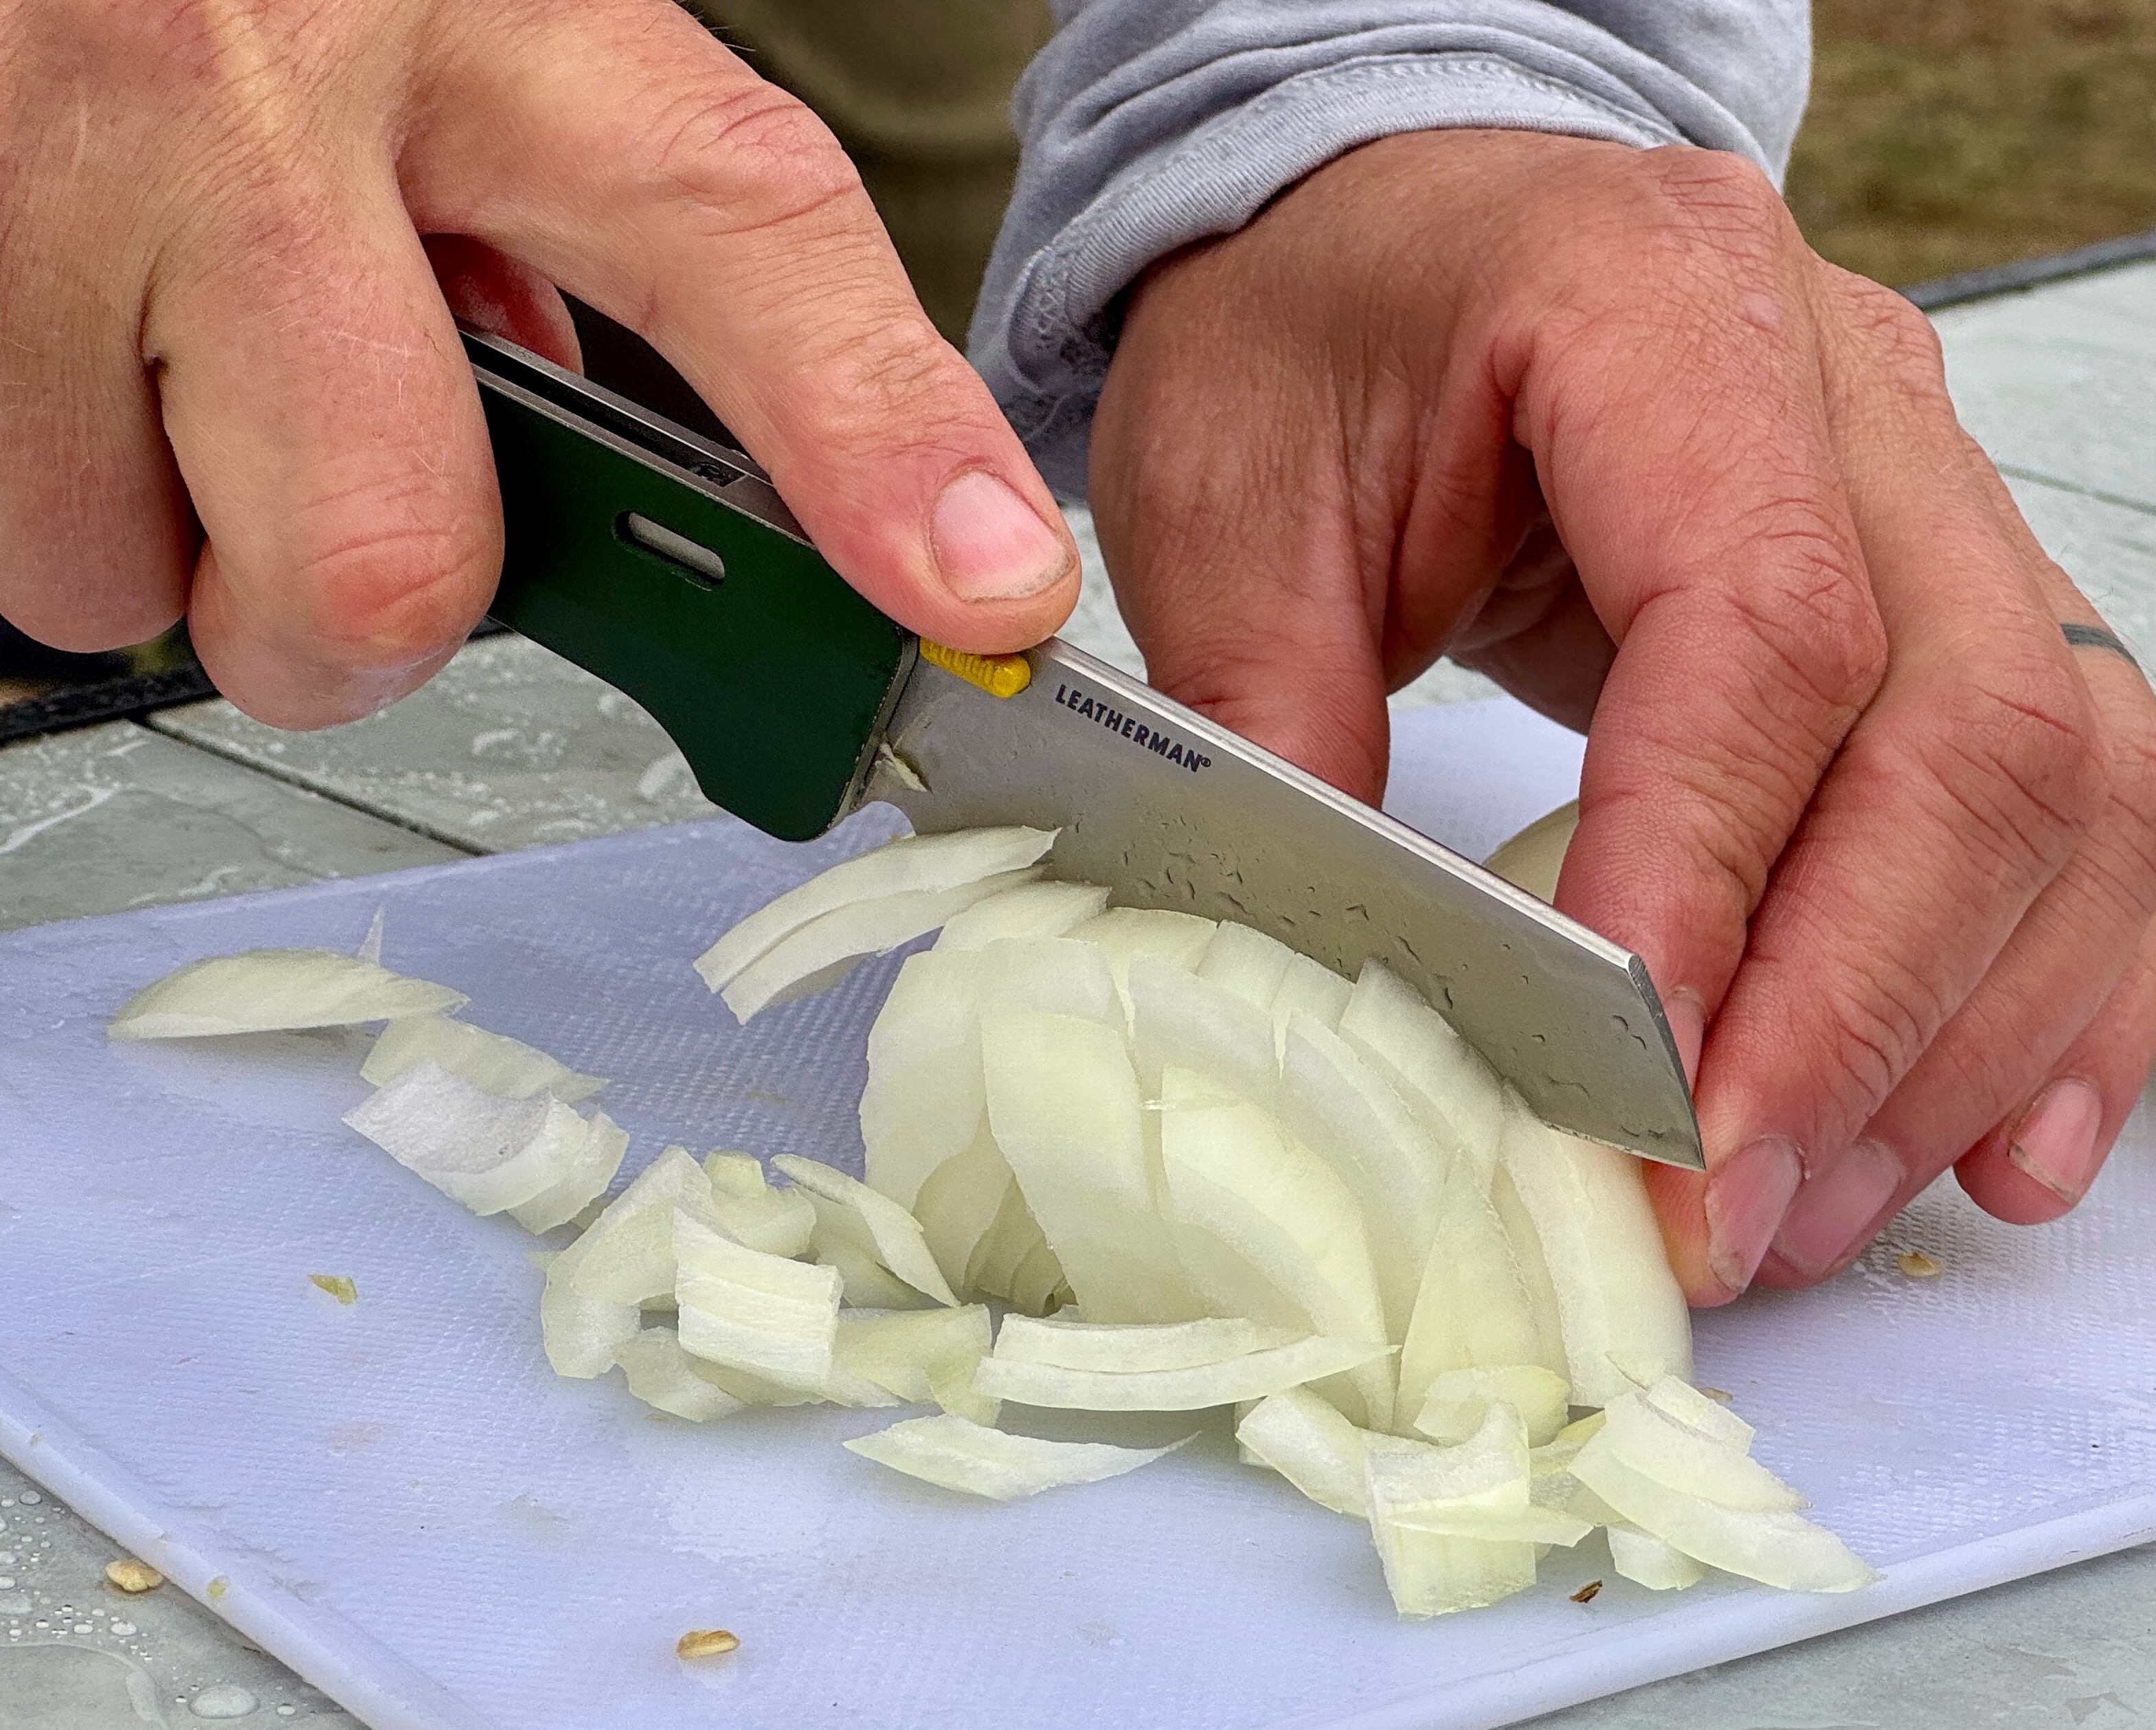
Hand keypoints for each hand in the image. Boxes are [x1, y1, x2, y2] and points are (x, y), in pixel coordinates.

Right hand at [0, 0, 1075, 726]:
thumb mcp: (457, 33)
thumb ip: (571, 217)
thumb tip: (622, 465)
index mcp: (489, 12)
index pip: (738, 231)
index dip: (876, 438)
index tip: (986, 586)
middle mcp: (260, 85)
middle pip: (396, 550)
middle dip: (367, 624)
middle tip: (346, 539)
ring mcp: (51, 172)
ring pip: (148, 575)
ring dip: (176, 542)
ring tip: (168, 376)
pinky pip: (21, 538)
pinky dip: (61, 491)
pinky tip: (74, 346)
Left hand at [1090, 130, 2155, 1301]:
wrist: (1410, 226)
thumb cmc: (1315, 332)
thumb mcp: (1226, 497)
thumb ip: (1274, 723)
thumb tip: (1359, 997)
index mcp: (1662, 303)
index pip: (1765, 625)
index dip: (1716, 882)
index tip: (1640, 1093)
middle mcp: (1866, 391)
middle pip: (1970, 728)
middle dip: (1855, 1014)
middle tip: (1727, 1216)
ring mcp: (1953, 493)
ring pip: (2075, 786)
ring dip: (1962, 1036)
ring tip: (1814, 1212)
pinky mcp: (1984, 599)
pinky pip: (2101, 802)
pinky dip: (2064, 994)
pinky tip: (1989, 1147)